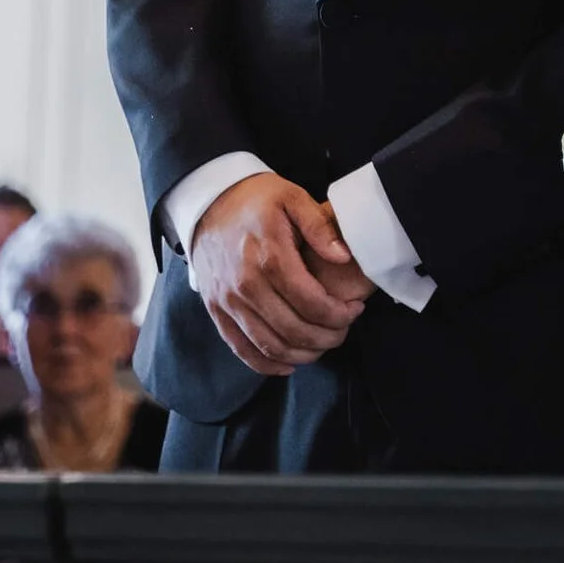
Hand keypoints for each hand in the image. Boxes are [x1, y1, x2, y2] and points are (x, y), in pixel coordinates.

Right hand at [187, 174, 372, 375]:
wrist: (208, 202)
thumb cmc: (256, 200)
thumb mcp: (293, 198)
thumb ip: (320, 227)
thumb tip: (343, 256)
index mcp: (269, 256)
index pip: (311, 302)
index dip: (338, 314)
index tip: (355, 310)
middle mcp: (246, 284)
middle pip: (293, 330)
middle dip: (326, 338)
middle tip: (343, 330)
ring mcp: (227, 300)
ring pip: (269, 346)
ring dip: (302, 355)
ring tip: (323, 345)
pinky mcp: (216, 310)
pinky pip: (241, 348)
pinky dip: (267, 364)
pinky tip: (289, 363)